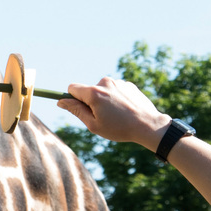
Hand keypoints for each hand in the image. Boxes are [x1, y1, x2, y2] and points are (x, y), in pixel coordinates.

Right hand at [57, 77, 171, 150]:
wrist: (149, 125)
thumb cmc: (119, 128)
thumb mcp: (93, 124)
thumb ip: (76, 110)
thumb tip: (61, 101)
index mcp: (94, 93)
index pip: (72, 88)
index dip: (72, 98)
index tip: (77, 107)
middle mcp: (105, 82)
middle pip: (89, 90)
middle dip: (91, 101)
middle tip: (103, 117)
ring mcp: (118, 82)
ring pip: (103, 90)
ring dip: (105, 100)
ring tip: (118, 115)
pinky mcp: (129, 84)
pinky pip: (116, 90)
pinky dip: (117, 98)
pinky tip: (126, 110)